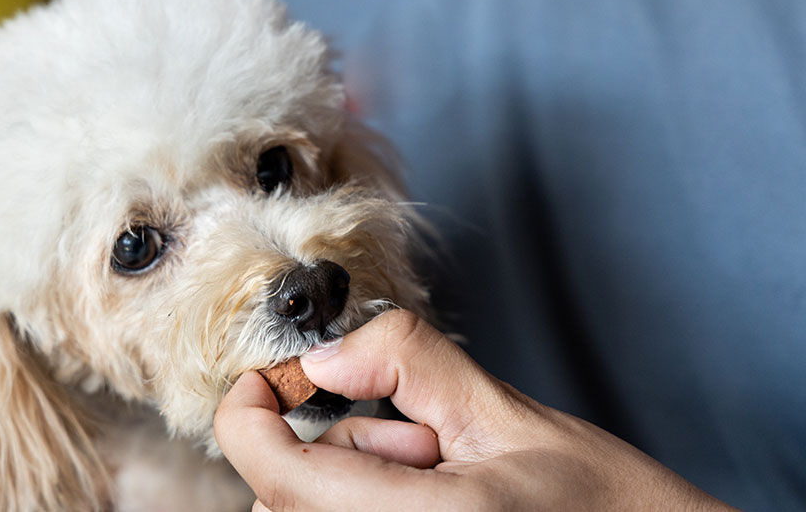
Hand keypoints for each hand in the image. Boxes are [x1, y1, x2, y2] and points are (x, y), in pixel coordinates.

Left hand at [214, 309, 735, 510]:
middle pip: (286, 493)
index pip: (273, 471)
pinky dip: (366, 499)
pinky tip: (436, 501)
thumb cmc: (603, 505)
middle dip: (340, 444)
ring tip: (445, 475)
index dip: (249, 412)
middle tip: (425, 440)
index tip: (268, 379)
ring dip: (357, 477)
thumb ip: (407, 361)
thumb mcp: (505, 412)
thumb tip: (324, 354)